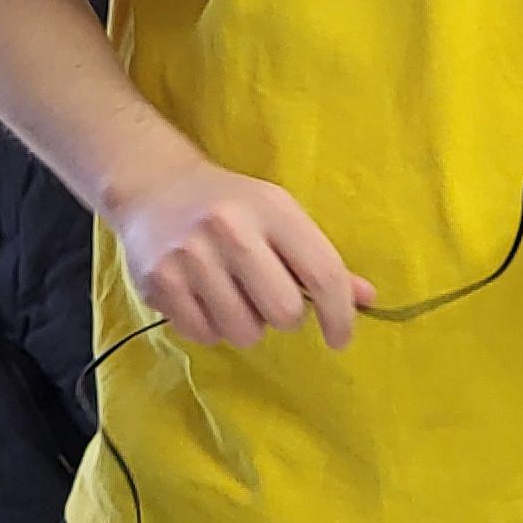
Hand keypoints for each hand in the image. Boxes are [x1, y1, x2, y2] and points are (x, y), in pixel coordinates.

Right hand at [111, 156, 373, 350]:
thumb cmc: (231, 206)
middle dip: (285, 317)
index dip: (340, 315)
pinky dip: (211, 328)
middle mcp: (230, 229)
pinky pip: (204, 335)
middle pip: (284, 312)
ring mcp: (191, 256)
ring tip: (233, 295)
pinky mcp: (159, 282)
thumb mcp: (280, 217)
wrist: (155, 185)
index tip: (340, 337)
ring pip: (243, 332)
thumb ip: (320, 259)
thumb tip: (367, 299)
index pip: (323, 272)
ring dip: (246, 324)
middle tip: (270, 298)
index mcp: (272, 208)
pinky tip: (204, 299)